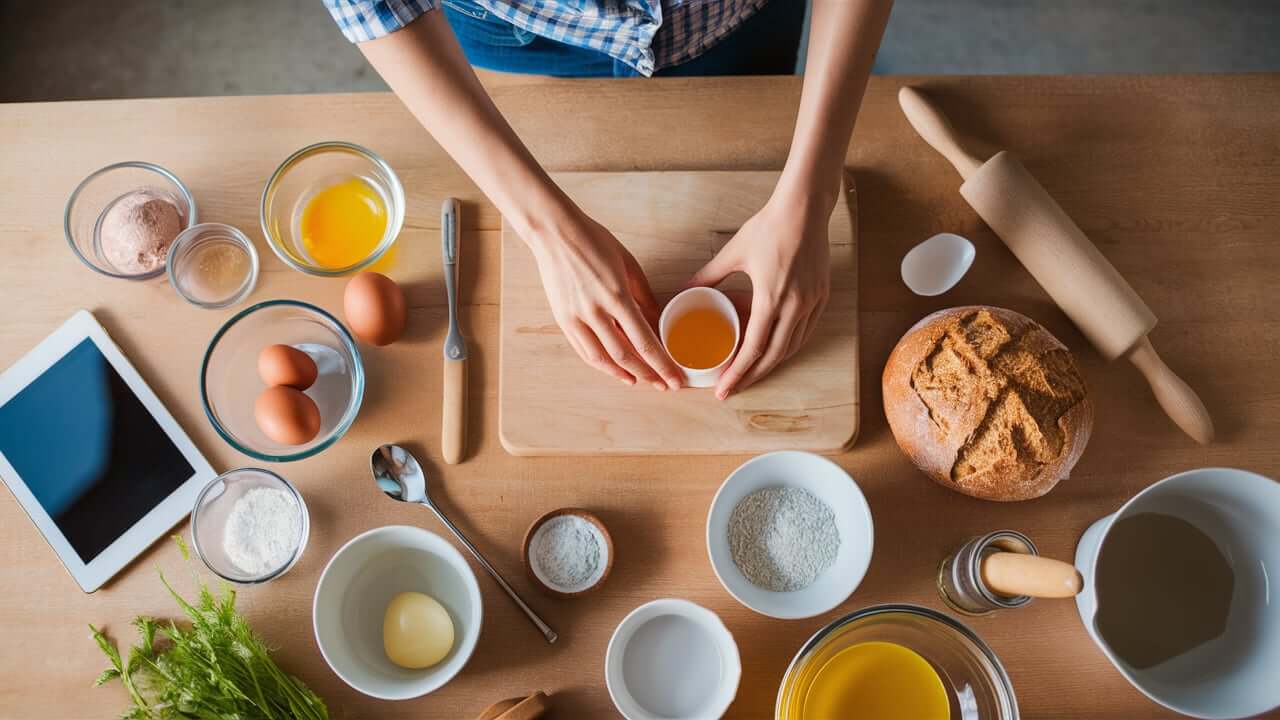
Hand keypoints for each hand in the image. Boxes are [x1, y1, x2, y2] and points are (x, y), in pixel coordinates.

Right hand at [528, 210, 684, 389]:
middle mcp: (595, 312)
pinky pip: (583, 350)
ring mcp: (576, 317)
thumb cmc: (593, 240)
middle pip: (625, 357)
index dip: (662, 365)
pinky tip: (613, 368)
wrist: (554, 232)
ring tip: (639, 381)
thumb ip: (644, 295)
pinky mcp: (562, 319)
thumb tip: (657, 320)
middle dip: (648, 375)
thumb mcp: (628, 263)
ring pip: (602, 359)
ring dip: (623, 374)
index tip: (674, 379)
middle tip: (663, 385)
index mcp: (617, 296)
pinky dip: (600, 364)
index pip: (644, 342)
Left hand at [687, 192, 831, 398]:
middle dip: (753, 376)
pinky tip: (776, 349)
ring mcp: (812, 301)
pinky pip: (806, 331)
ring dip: (772, 363)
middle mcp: (795, 305)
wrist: (804, 208)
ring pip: (793, 346)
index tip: (724, 388)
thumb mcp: (734, 253)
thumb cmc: (768, 227)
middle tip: (733, 388)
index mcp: (771, 297)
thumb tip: (683, 290)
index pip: (755, 347)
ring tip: (751, 373)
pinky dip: (789, 345)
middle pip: (775, 355)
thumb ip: (709, 275)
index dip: (738, 372)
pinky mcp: (822, 295)